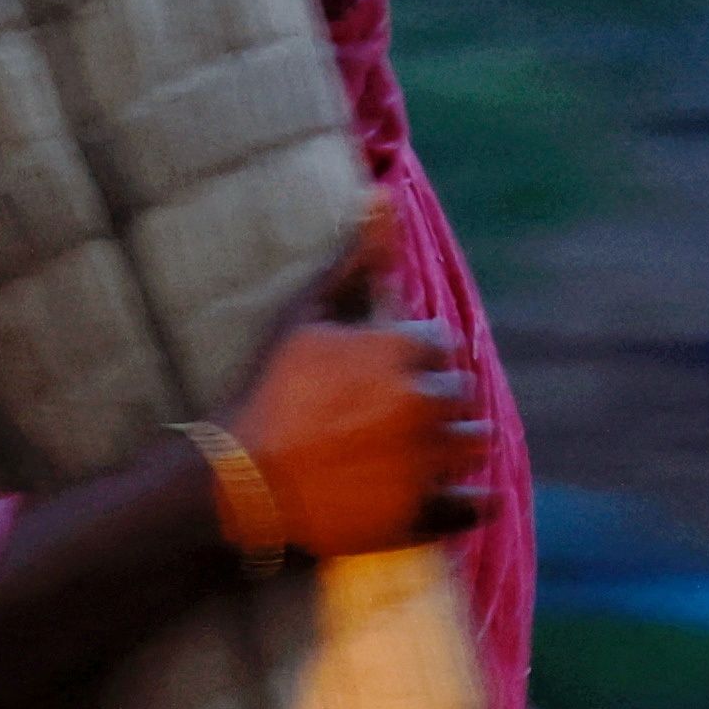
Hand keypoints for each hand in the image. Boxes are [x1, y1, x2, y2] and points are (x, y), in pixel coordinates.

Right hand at [219, 230, 488, 560]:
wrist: (235, 487)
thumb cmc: (263, 395)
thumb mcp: (302, 316)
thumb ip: (353, 259)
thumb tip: (382, 192)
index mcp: (403, 353)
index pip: (438, 346)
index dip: (407, 358)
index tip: (373, 375)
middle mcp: (425, 407)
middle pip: (459, 393)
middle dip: (431, 399)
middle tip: (384, 416)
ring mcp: (425, 465)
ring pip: (473, 442)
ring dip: (451, 442)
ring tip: (407, 453)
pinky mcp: (419, 516)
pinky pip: (472, 506)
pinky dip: (469, 500)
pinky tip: (451, 495)